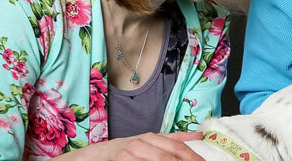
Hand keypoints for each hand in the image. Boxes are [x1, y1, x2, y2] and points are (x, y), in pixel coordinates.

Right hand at [55, 131, 204, 160]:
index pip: (177, 147)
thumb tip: (199, 135)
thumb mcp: (149, 141)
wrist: (93, 156)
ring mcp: (129, 154)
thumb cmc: (124, 150)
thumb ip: (173, 139)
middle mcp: (141, 144)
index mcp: (151, 137)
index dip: (192, 157)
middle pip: (167, 157)